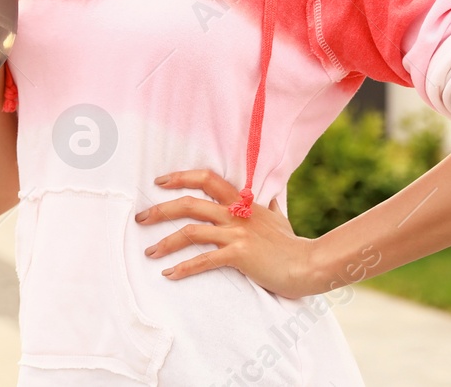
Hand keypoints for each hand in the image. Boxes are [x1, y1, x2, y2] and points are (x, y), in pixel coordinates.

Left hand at [135, 169, 320, 299]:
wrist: (310, 264)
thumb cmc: (293, 244)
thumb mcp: (279, 218)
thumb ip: (269, 208)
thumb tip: (269, 200)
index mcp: (242, 202)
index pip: (207, 178)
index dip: (181, 177)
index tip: (160, 181)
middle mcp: (236, 214)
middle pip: (190, 204)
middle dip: (160, 210)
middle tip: (140, 218)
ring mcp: (237, 233)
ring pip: (191, 232)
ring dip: (165, 242)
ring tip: (149, 251)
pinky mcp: (239, 255)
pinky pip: (204, 260)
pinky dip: (184, 268)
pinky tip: (169, 274)